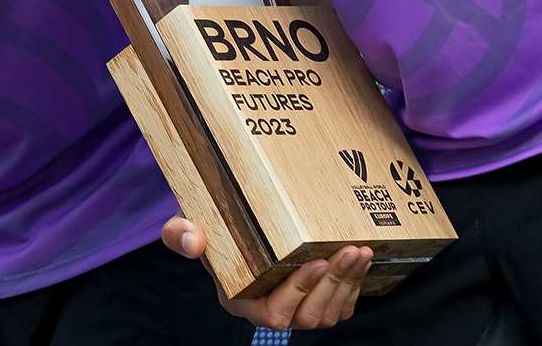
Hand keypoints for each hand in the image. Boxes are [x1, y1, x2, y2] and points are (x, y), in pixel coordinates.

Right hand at [163, 215, 371, 330]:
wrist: (228, 225)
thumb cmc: (207, 227)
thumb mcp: (185, 225)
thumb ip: (180, 233)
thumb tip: (192, 241)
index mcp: (241, 301)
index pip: (275, 313)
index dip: (299, 291)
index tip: (316, 260)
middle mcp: (269, 312)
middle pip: (309, 316)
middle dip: (333, 283)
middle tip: (349, 250)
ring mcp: (295, 310)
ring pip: (329, 314)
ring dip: (348, 283)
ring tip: (359, 251)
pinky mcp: (314, 302)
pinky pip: (340, 307)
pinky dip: (354, 286)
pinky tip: (362, 259)